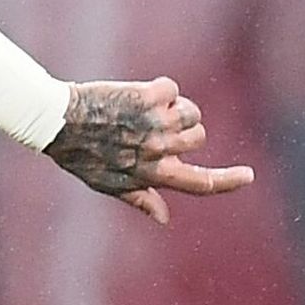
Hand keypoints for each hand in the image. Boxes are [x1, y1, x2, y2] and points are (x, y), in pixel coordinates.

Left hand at [45, 76, 255, 224]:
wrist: (56, 121)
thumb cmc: (80, 154)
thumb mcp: (107, 183)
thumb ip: (140, 198)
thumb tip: (163, 218)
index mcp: (152, 174)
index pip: (200, 183)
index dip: (228, 181)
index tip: (249, 175)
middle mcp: (158, 150)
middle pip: (198, 137)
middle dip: (185, 129)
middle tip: (155, 125)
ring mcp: (154, 122)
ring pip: (190, 111)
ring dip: (176, 106)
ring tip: (148, 109)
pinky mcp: (146, 97)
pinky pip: (171, 87)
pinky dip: (159, 87)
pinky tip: (136, 93)